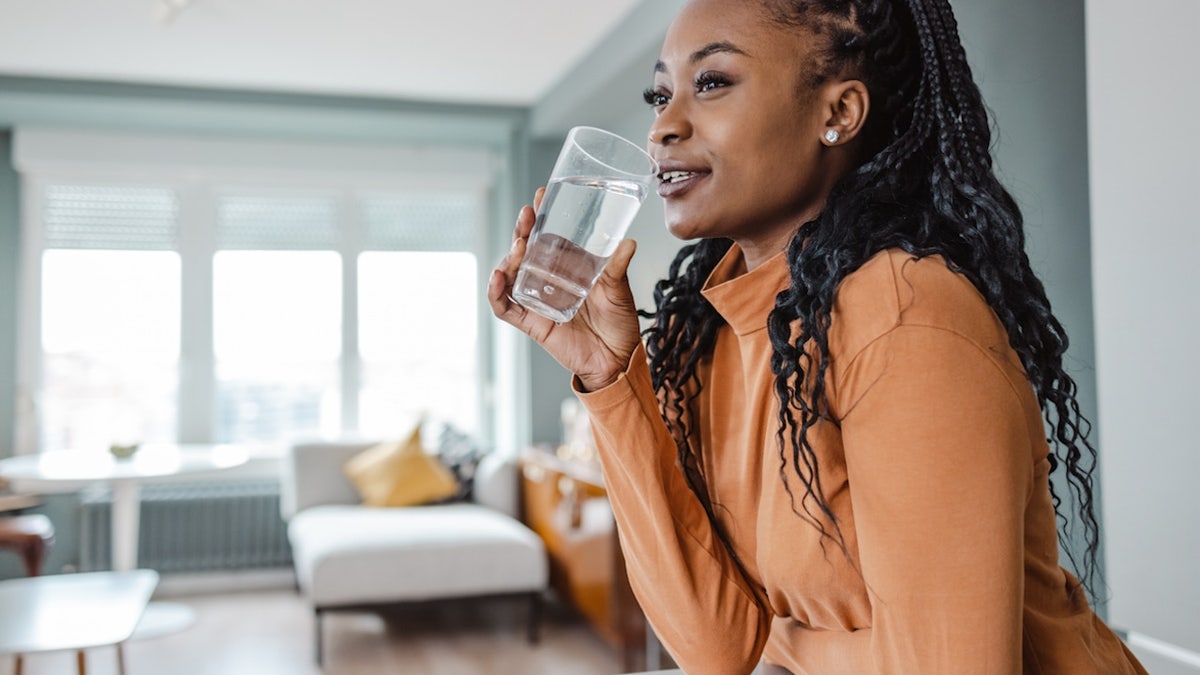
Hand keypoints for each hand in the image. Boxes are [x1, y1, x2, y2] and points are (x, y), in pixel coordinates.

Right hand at [488, 188, 642, 390]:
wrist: (617, 360)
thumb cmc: (619, 322)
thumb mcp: (619, 290)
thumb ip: (618, 267)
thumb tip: (628, 242)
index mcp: (567, 266)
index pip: (547, 236)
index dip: (541, 216)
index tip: (542, 195)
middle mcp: (548, 280)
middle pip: (525, 251)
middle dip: (521, 231)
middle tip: (527, 216)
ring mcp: (536, 299)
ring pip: (511, 274)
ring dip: (509, 257)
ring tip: (519, 246)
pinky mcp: (531, 322)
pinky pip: (505, 306)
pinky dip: (496, 293)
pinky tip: (498, 278)